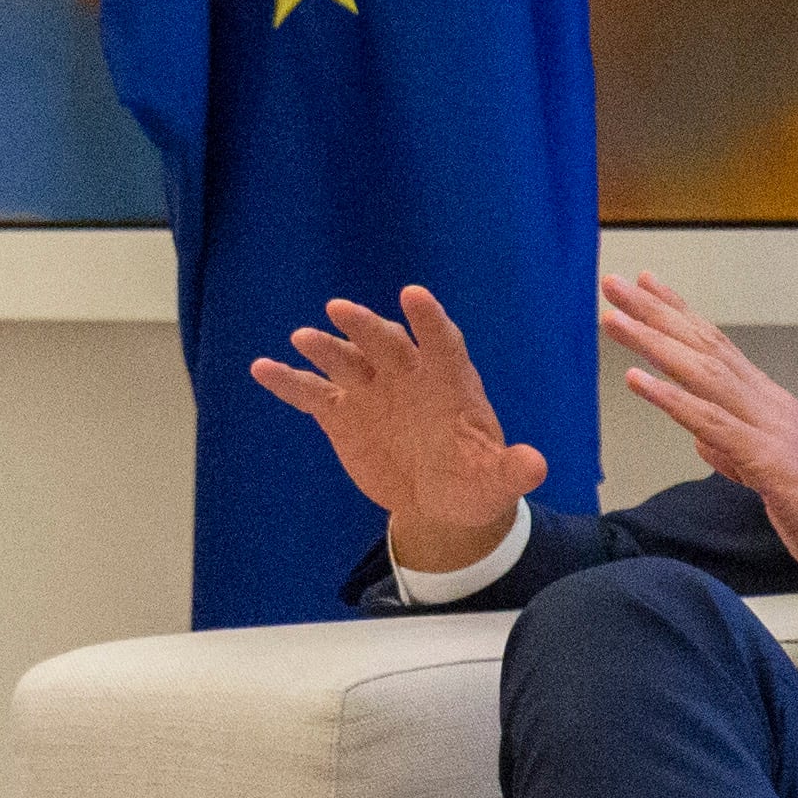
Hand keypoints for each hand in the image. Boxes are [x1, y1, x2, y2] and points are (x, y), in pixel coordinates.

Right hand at [249, 284, 550, 576]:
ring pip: (345, 361)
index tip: (413, 296)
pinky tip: (262, 369)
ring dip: (324, 348)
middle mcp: (407, 375)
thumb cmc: (474, 481)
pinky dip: (288, 381)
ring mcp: (371, 391)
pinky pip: (311, 393)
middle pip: (385, 342)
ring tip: (303, 339)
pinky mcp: (342, 414)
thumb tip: (535, 466)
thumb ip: (512, 470)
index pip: (441, 342)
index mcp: (449, 382)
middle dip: (364, 326)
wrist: (438, 501)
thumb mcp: (496, 481)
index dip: (428, 321)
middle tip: (341, 310)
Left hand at [595, 273, 797, 609]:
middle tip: (612, 282)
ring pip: (702, 373)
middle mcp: (769, 405)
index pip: (717, 348)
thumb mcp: (774, 479)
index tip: (644, 284)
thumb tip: (703, 440)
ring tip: (613, 317)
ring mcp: (770, 429)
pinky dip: (671, 399)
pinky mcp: (770, 461)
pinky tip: (636, 379)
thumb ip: (737, 454)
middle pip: (703, 347)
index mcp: (769, 406)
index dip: (678, 315)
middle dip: (655, 312)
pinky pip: (712, 423)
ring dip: (653, 342)